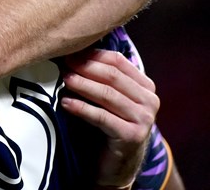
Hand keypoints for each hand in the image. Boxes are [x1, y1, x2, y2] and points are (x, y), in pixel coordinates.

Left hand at [61, 48, 157, 188]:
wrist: (118, 161)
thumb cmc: (109, 123)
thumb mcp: (109, 96)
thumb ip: (101, 76)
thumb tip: (73, 52)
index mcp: (145, 86)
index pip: (118, 61)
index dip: (92, 55)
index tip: (70, 53)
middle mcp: (150, 100)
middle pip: (112, 76)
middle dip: (85, 67)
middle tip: (64, 64)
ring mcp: (144, 119)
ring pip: (108, 94)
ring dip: (82, 85)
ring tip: (64, 79)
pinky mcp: (132, 136)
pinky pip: (102, 117)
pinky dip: (82, 108)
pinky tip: (66, 102)